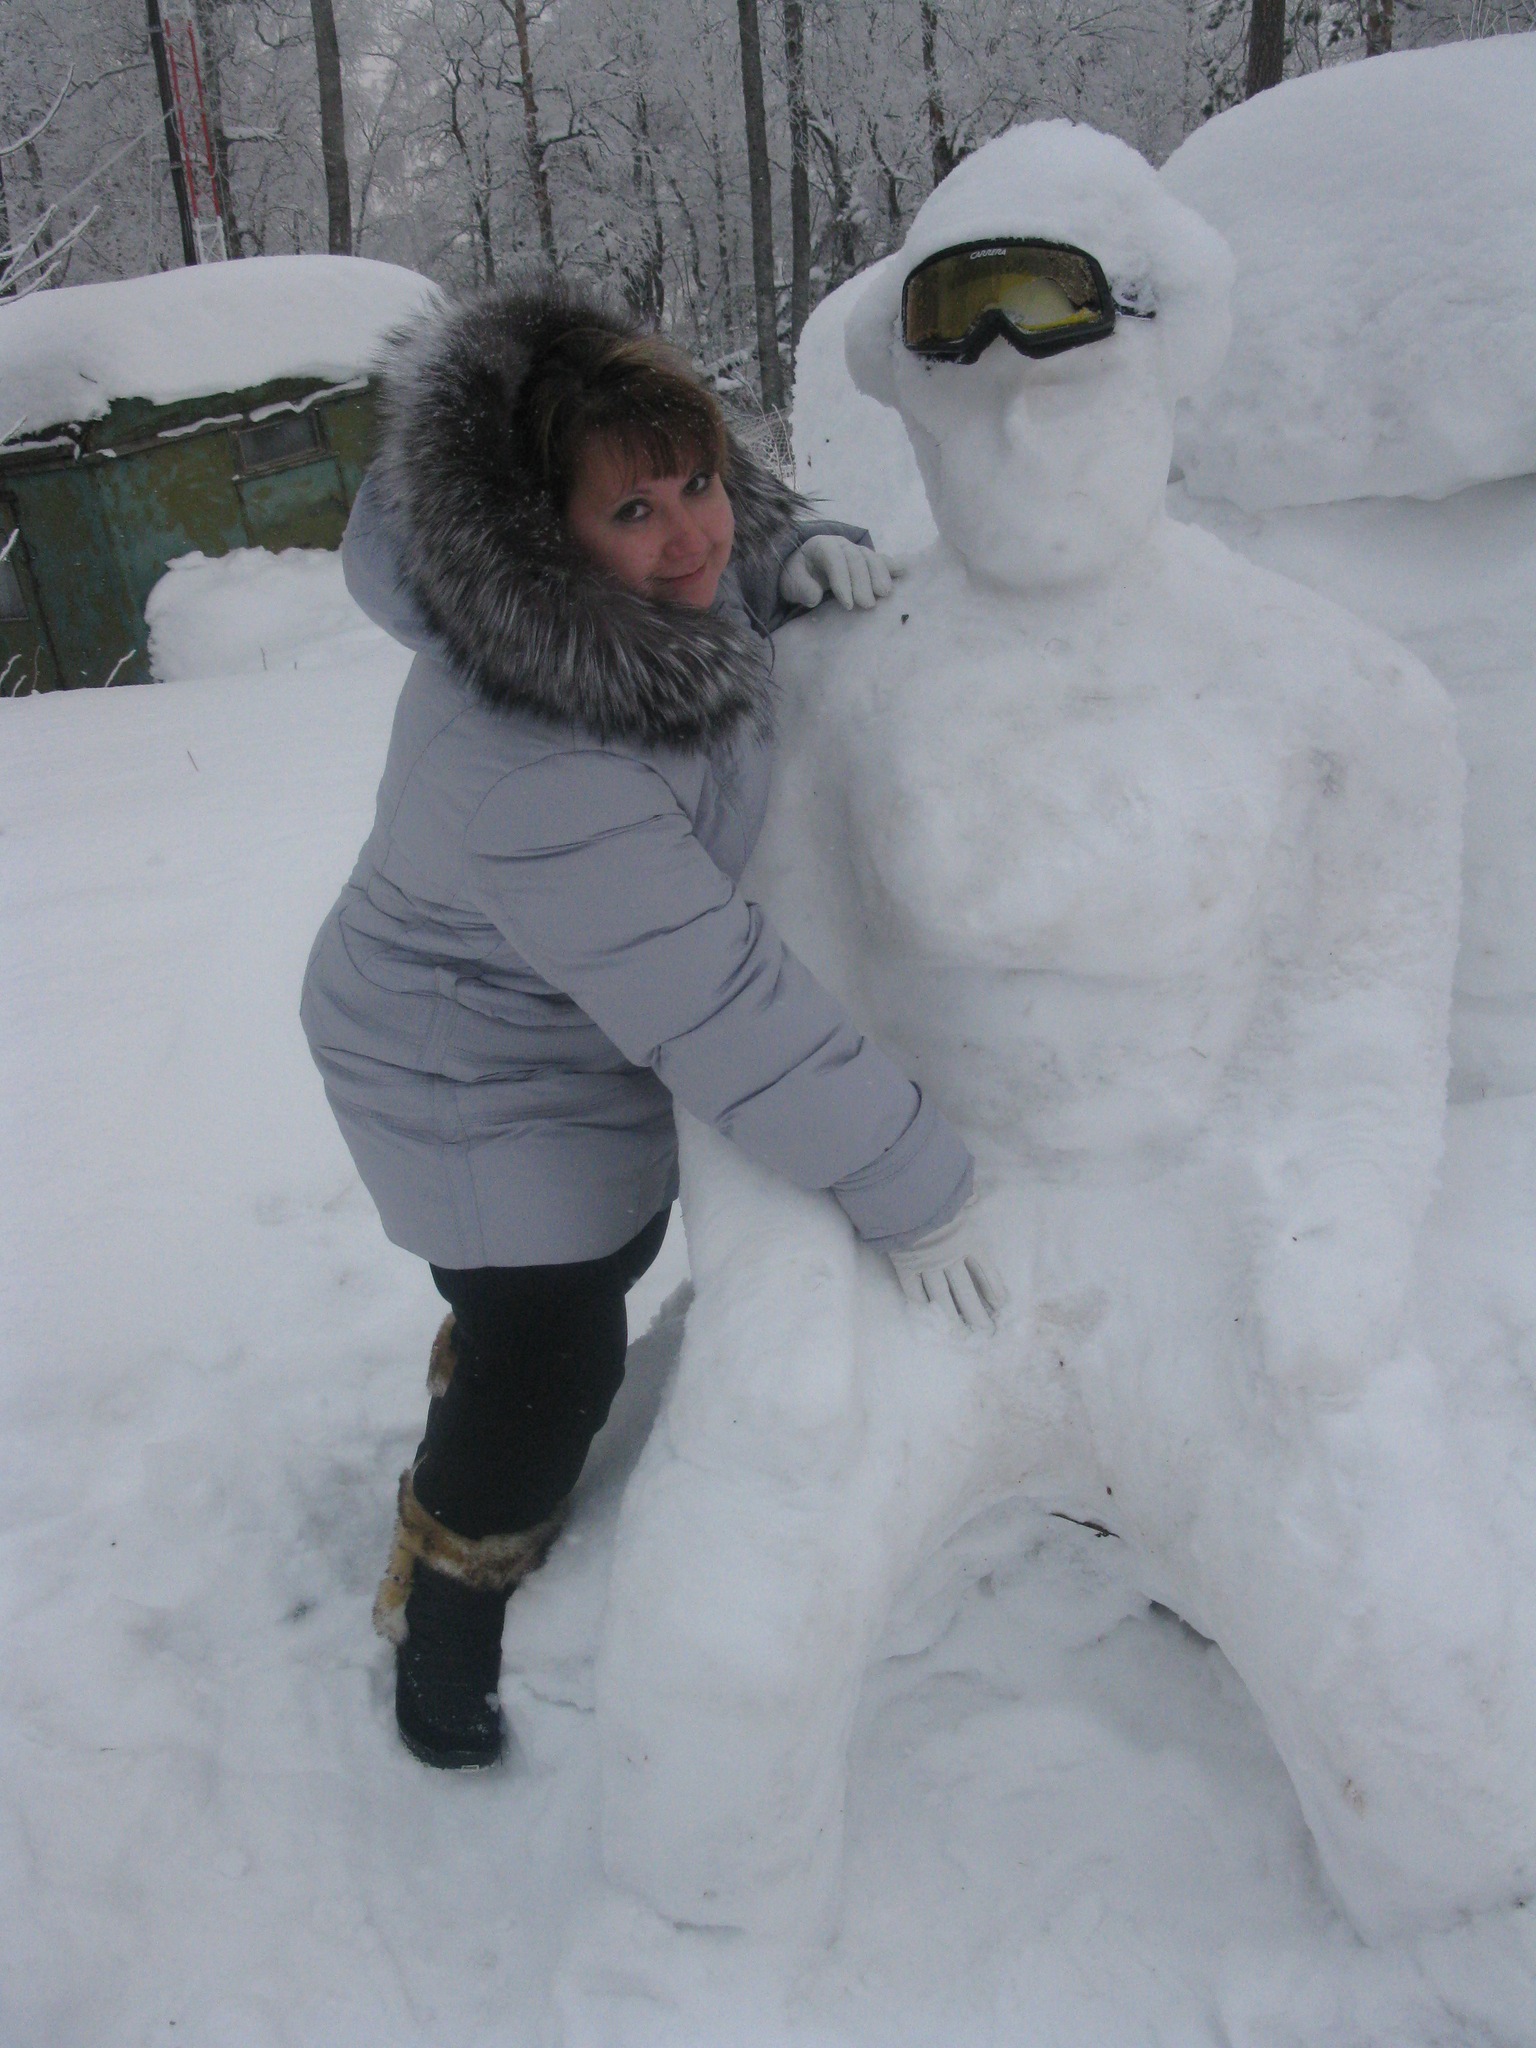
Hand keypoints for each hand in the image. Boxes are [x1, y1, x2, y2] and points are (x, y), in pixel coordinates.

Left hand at [780, 535, 897, 611]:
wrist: (803, 571)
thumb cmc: (798, 577)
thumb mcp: (790, 582)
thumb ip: (800, 587)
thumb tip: (815, 596)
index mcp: (820, 546)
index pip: (834, 557)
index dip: (842, 579)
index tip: (847, 604)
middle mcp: (841, 545)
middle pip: (856, 557)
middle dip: (863, 581)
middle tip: (867, 605)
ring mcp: (856, 551)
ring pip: (871, 557)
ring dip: (880, 575)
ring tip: (885, 594)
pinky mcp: (867, 561)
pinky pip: (882, 560)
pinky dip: (893, 566)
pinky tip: (905, 572)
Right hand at [888, 1199, 1006, 1333]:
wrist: (905, 1195)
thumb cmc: (933, 1192)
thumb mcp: (957, 1193)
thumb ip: (967, 1198)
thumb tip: (975, 1194)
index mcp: (969, 1241)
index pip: (987, 1272)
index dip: (995, 1290)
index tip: (1002, 1305)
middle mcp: (951, 1259)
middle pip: (967, 1293)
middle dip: (978, 1315)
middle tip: (986, 1333)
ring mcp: (928, 1266)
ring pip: (943, 1300)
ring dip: (953, 1320)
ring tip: (960, 1336)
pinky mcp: (906, 1267)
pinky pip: (915, 1292)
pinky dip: (922, 1305)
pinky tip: (928, 1317)